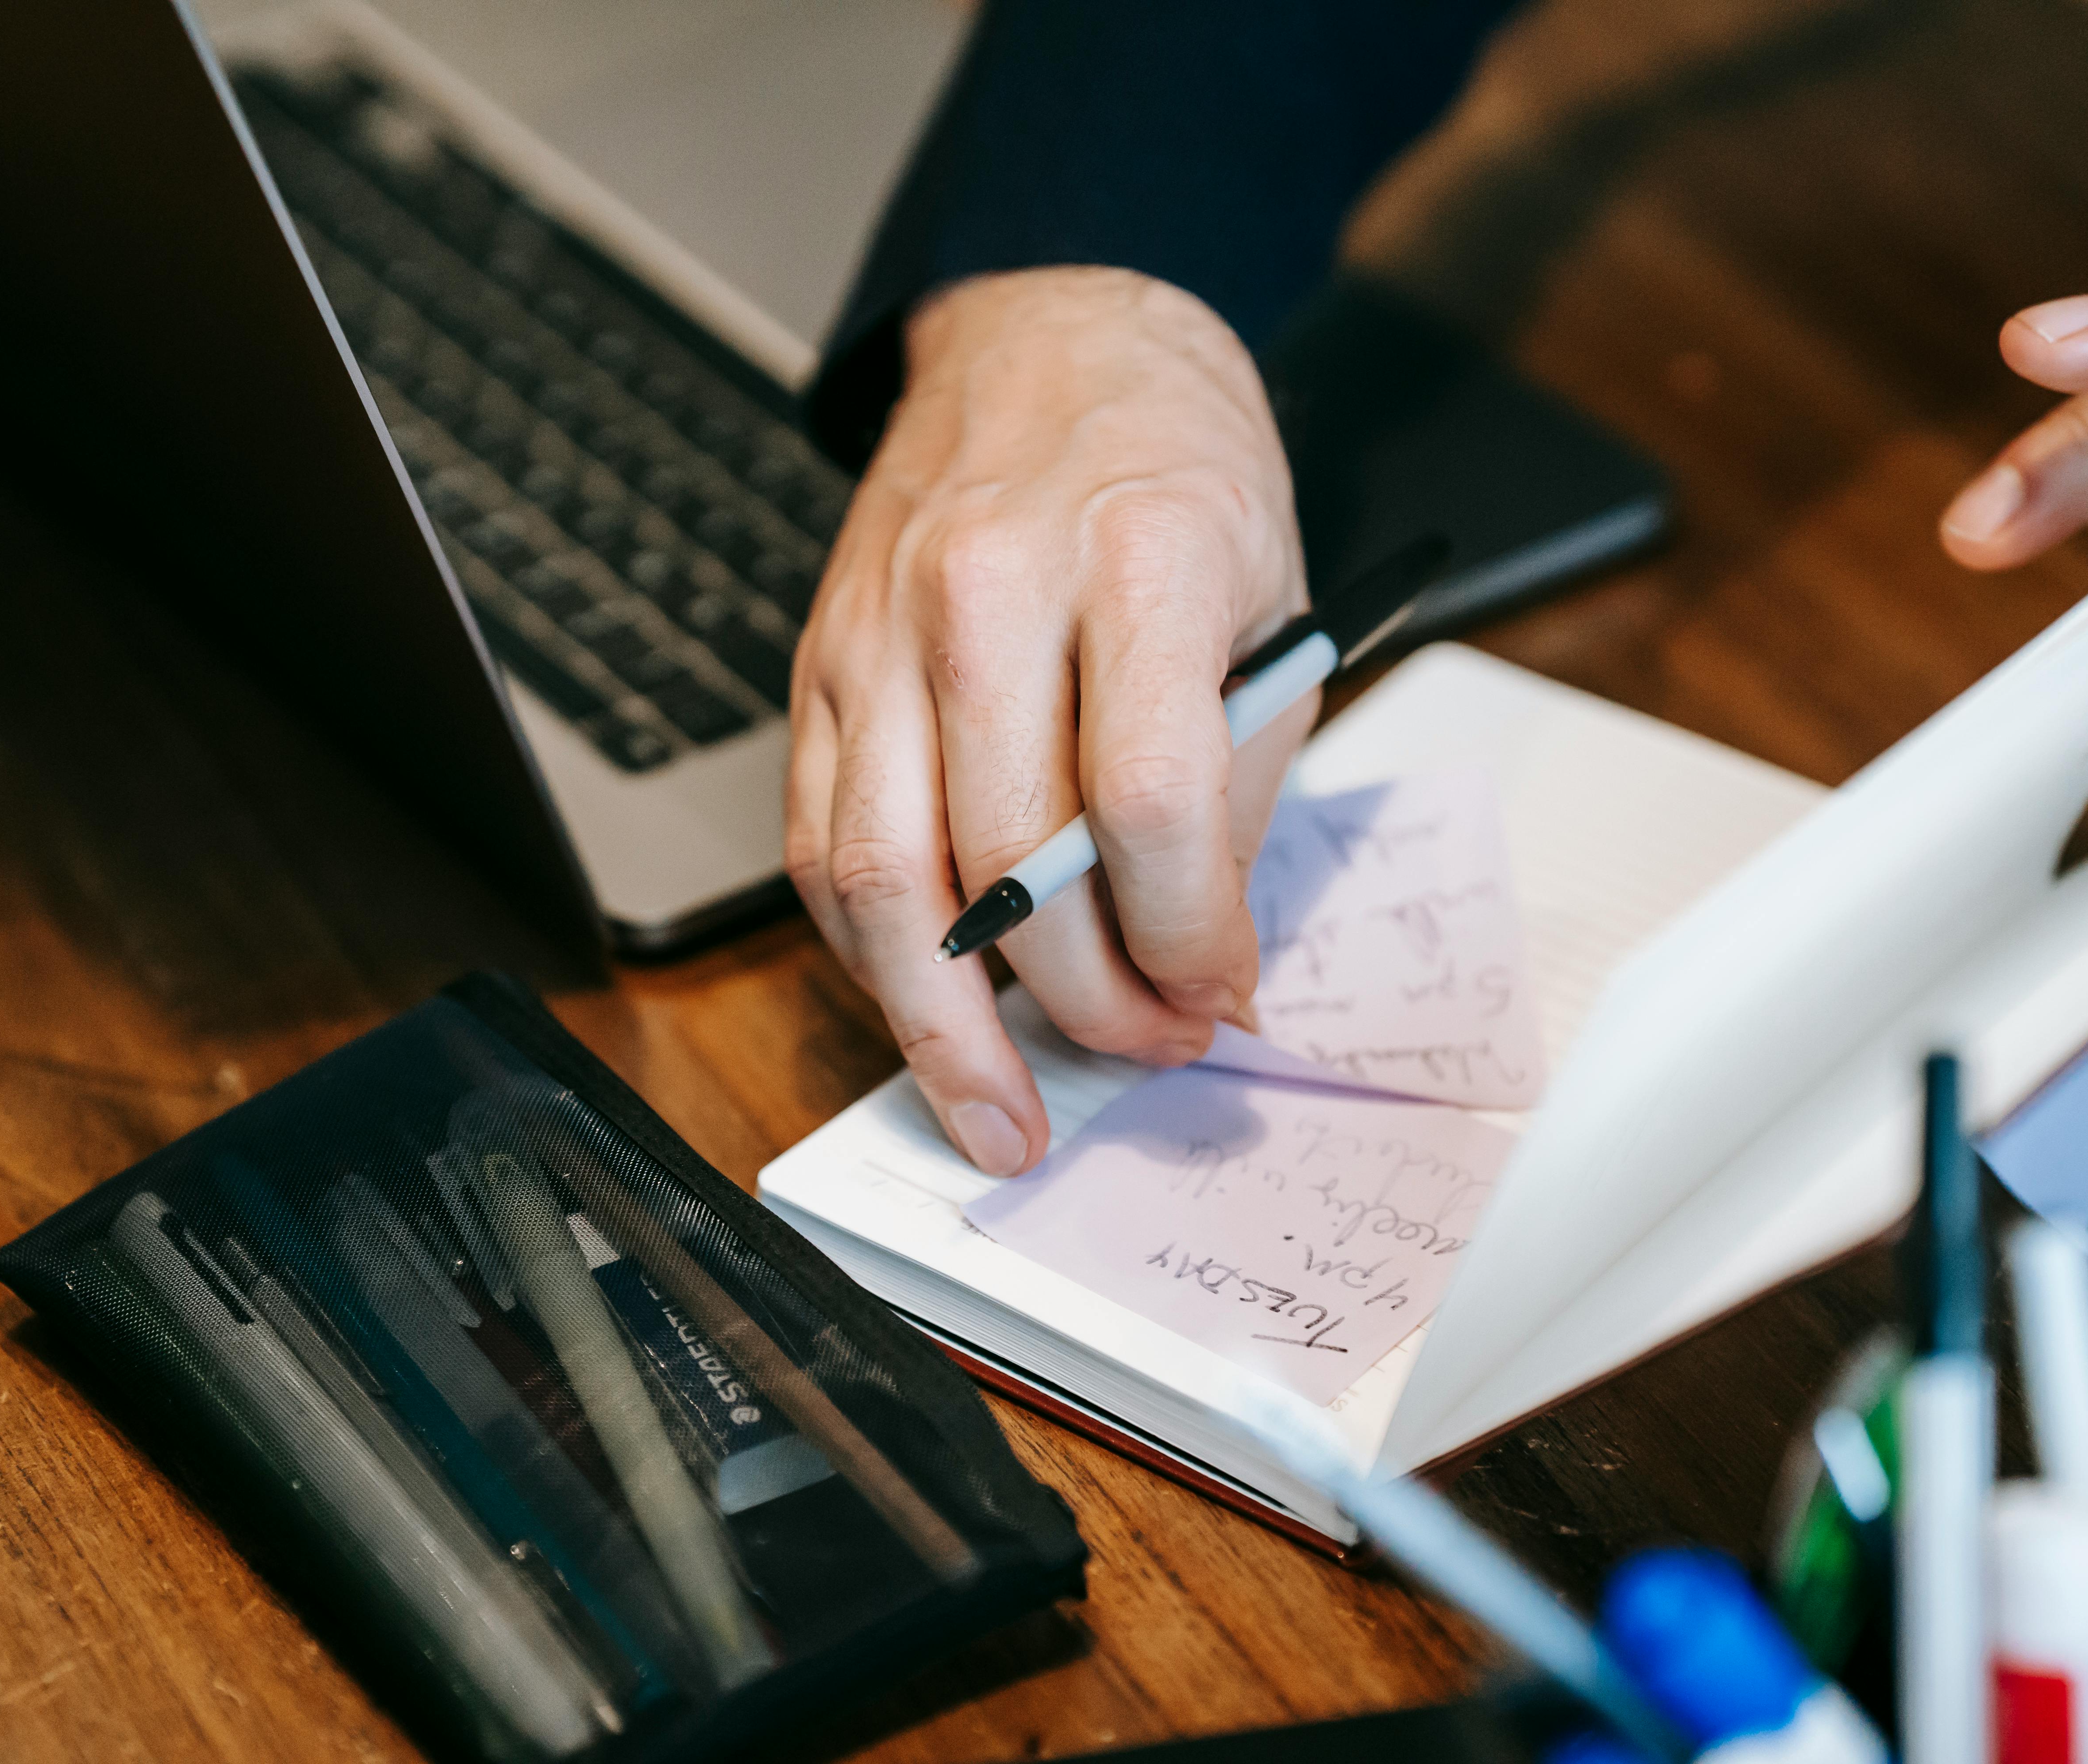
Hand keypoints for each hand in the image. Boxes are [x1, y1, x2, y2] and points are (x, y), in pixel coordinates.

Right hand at [787, 266, 1312, 1175]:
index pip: (1145, 801)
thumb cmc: (1176, 476)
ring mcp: (878, 627)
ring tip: (994, 1115)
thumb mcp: (1273, 602)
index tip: (1216, 998)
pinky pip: (814, 843)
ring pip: (875, 873)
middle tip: (1138, 1055)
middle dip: (1080, 1002)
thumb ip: (1236, 790)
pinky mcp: (817, 665)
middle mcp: (985, 587)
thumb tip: (1204, 966)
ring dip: (938, 1027)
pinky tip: (926, 1005)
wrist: (1050, 341)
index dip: (1185, 937)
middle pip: (1005, 858)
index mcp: (1134, 552)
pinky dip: (868, 950)